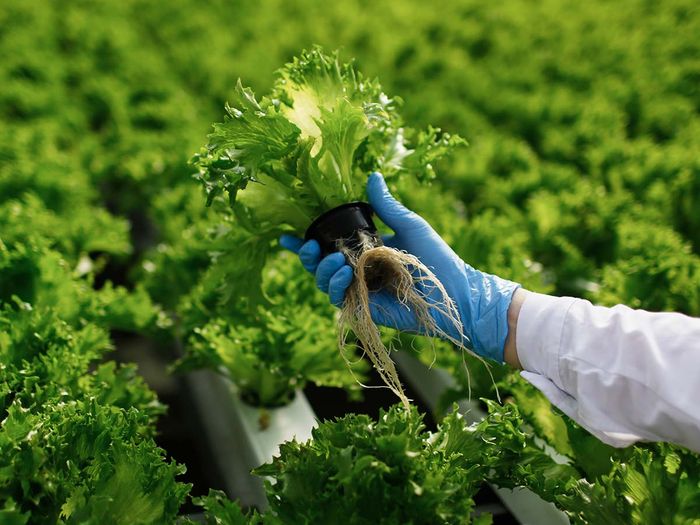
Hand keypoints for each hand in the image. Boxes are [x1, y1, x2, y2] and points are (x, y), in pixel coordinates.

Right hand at [280, 173, 519, 361]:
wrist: (455, 291)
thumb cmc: (436, 257)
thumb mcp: (409, 224)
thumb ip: (386, 205)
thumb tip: (372, 175)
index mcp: (365, 250)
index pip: (328, 245)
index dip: (304, 242)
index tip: (285, 235)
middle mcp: (358, 271)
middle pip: (319, 265)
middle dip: (306, 256)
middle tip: (309, 245)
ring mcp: (359, 291)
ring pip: (323, 282)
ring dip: (321, 270)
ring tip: (335, 260)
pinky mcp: (363, 309)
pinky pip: (338, 299)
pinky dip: (335, 285)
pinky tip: (343, 273)